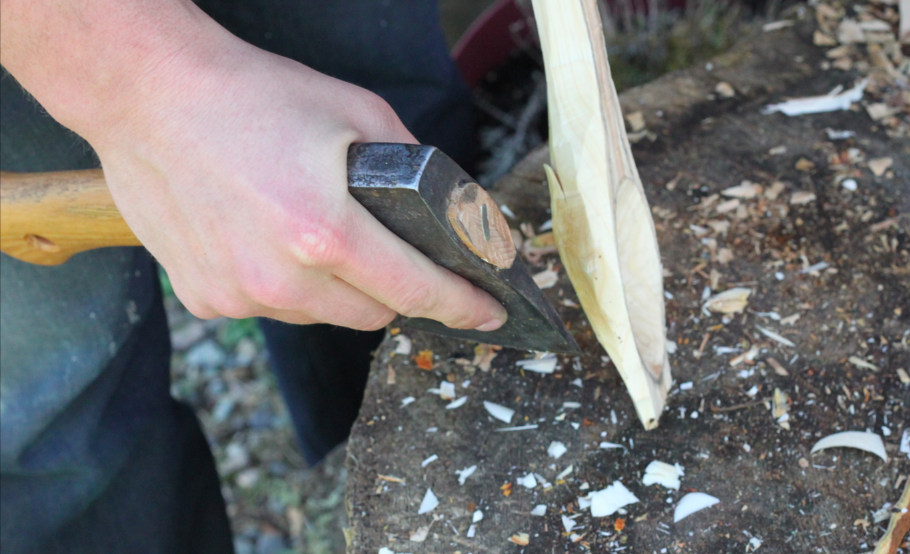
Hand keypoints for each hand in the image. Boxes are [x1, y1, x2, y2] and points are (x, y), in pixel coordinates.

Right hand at [82, 39, 507, 329]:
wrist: (148, 96)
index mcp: (324, 232)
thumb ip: (416, 169)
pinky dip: (288, 286)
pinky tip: (268, 239)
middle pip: (374, 315)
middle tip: (390, 251)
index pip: (416, 291)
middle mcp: (279, 278)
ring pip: (324, 316)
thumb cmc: (252, 96)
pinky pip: (273, 308)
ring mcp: (238, 295)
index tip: (489, 314)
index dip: (462, 305)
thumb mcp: (357, 112)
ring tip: (315, 234)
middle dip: (396, 289)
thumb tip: (453, 213)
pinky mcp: (206, 299)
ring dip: (339, 290)